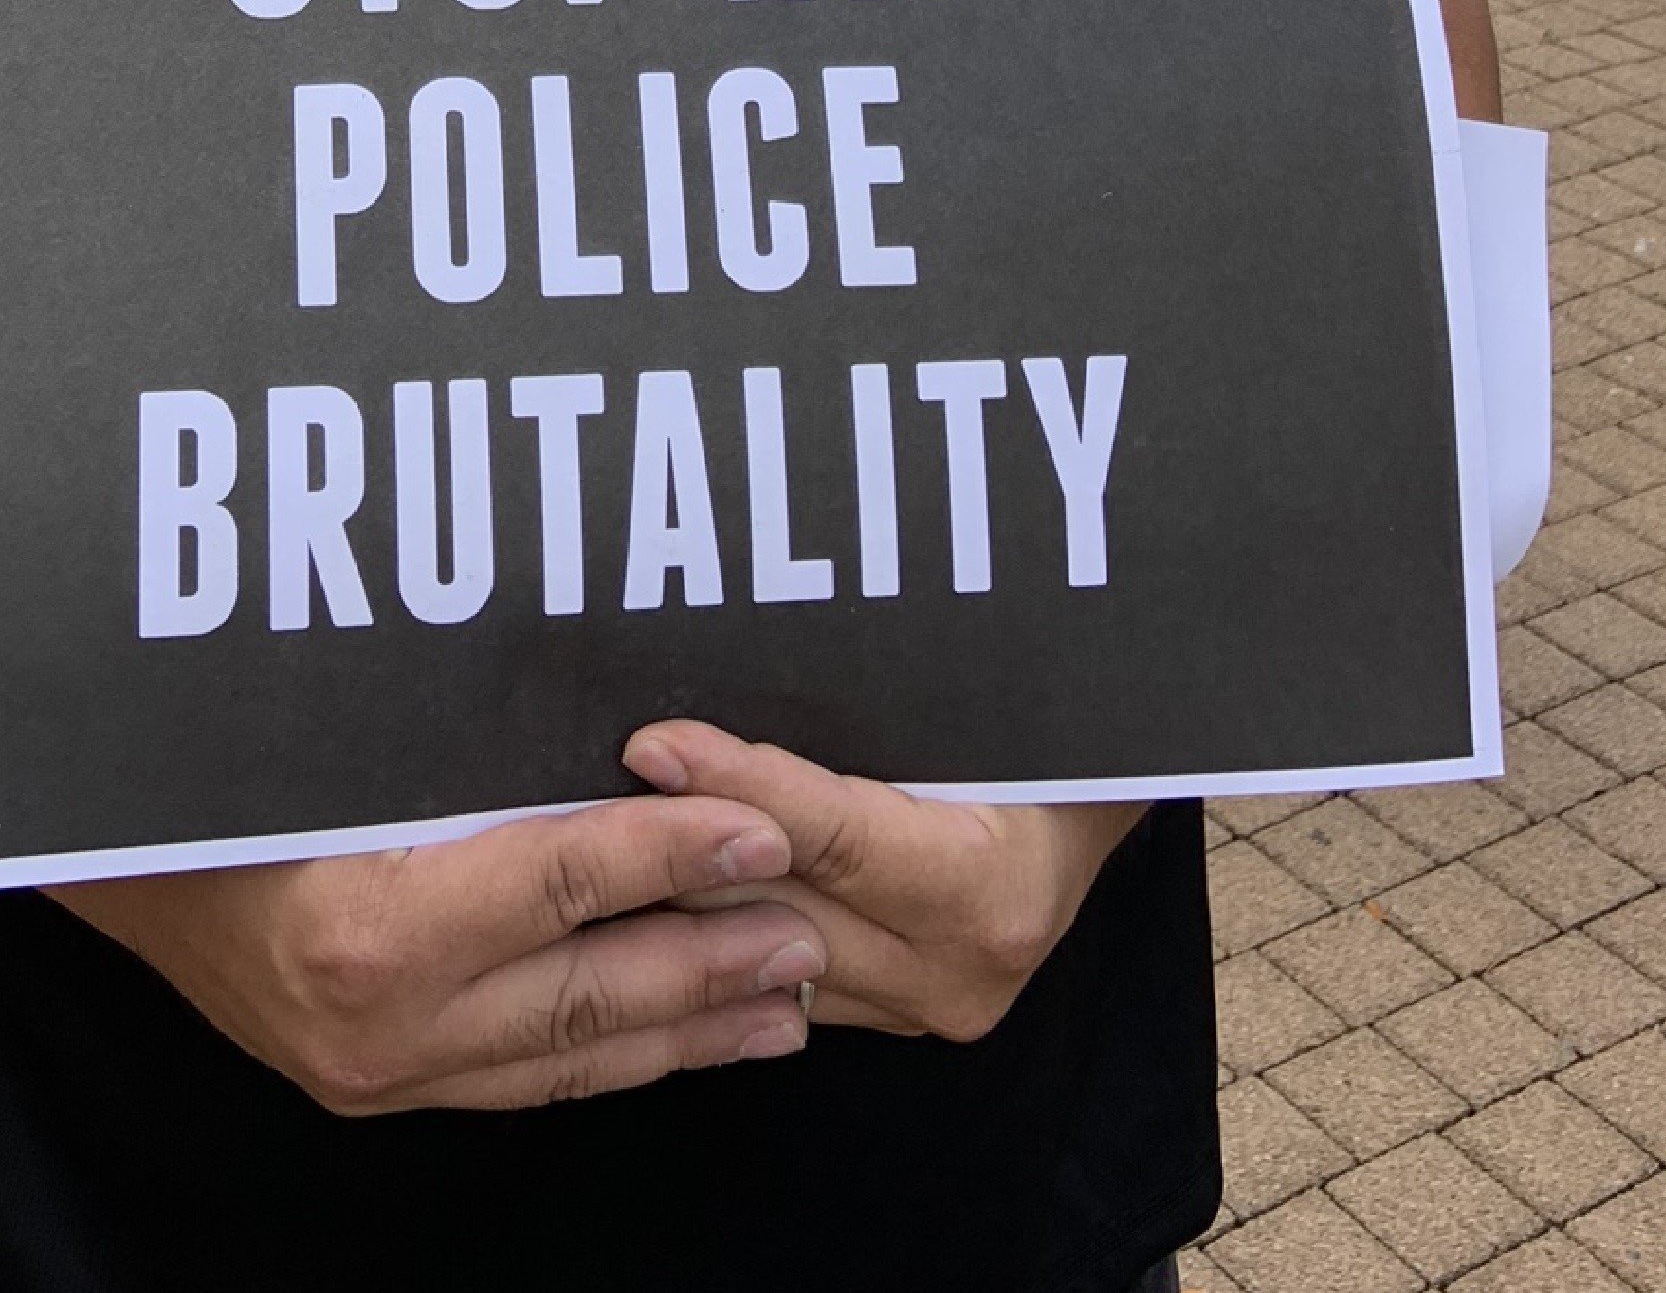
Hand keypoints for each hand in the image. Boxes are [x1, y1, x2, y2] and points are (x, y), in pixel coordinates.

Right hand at [44, 790, 824, 1115]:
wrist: (103, 865)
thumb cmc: (206, 786)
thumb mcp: (329, 746)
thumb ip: (462, 763)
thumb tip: (618, 742)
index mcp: (367, 928)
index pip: (559, 881)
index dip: (669, 850)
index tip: (761, 825)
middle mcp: (378, 1022)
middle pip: (588, 990)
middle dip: (713, 957)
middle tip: (808, 927)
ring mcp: (377, 1072)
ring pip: (573, 1054)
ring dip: (692, 1024)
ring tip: (785, 997)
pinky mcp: (375, 1090)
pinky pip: (527, 1081)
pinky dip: (619, 1057)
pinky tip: (684, 1036)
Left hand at [626, 726, 1141, 1039]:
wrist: (1082, 814)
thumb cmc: (1025, 747)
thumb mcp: (961, 715)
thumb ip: (855, 711)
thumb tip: (731, 650)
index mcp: (983, 892)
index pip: (831, 838)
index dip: (734, 786)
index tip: (649, 746)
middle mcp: (951, 970)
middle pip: (774, 906)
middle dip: (675, 844)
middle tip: (582, 784)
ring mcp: (916, 1005)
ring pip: (750, 947)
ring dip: (672, 888)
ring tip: (592, 824)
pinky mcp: (881, 1016)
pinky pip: (762, 968)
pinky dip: (704, 918)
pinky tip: (636, 874)